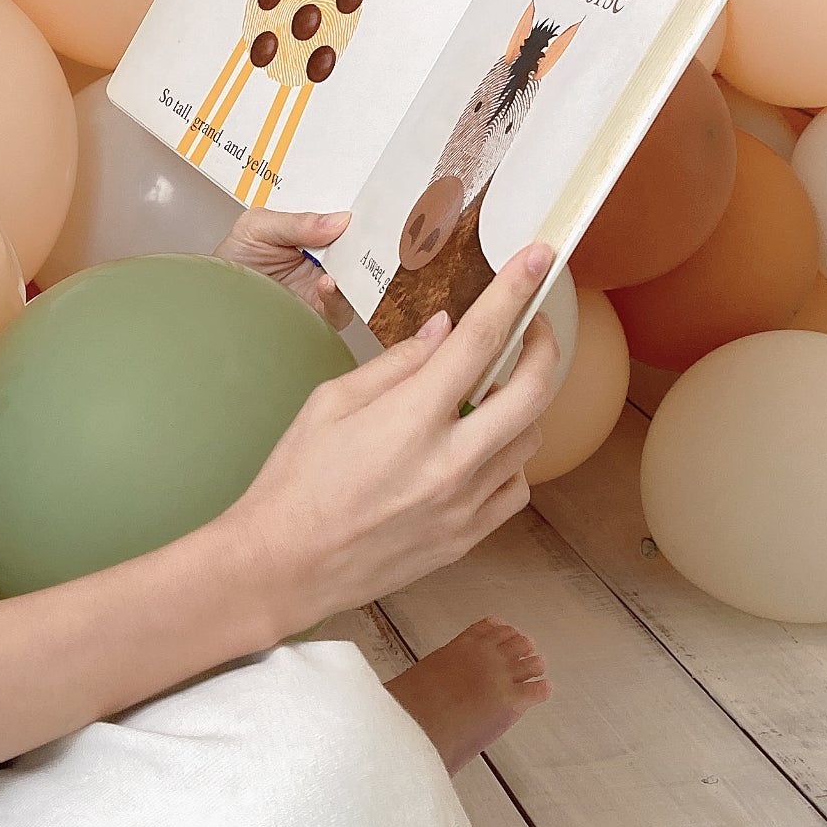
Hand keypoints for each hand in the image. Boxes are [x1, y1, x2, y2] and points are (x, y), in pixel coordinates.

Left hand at [212, 207, 354, 327]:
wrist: (217, 301)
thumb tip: (338, 220)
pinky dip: (338, 295)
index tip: (358, 209)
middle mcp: (324, 257)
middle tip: (362, 231)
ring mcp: (326, 285)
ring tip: (343, 258)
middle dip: (360, 239)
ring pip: (355, 276)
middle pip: (354, 247)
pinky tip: (326, 283)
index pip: (340, 220)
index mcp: (310, 231)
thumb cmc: (234, 262)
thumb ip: (296, 222)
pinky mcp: (324, 313)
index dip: (352, 214)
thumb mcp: (257, 228)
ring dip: (354, 267)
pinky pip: (342, 306)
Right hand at [219, 241, 560, 635]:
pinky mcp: (467, 539)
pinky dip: (511, 460)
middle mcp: (451, 463)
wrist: (284, 566)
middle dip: (542, 346)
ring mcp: (465, 506)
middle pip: (532, 391)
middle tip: (531, 327)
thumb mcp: (331, 403)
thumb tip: (444, 329)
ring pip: (530, 440)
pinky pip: (516, 489)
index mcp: (412, 419)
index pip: (481, 339)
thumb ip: (395, 364)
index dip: (514, 292)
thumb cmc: (296, 480)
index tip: (539, 259)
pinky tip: (482, 449)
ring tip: (492, 392)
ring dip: (523, 405)